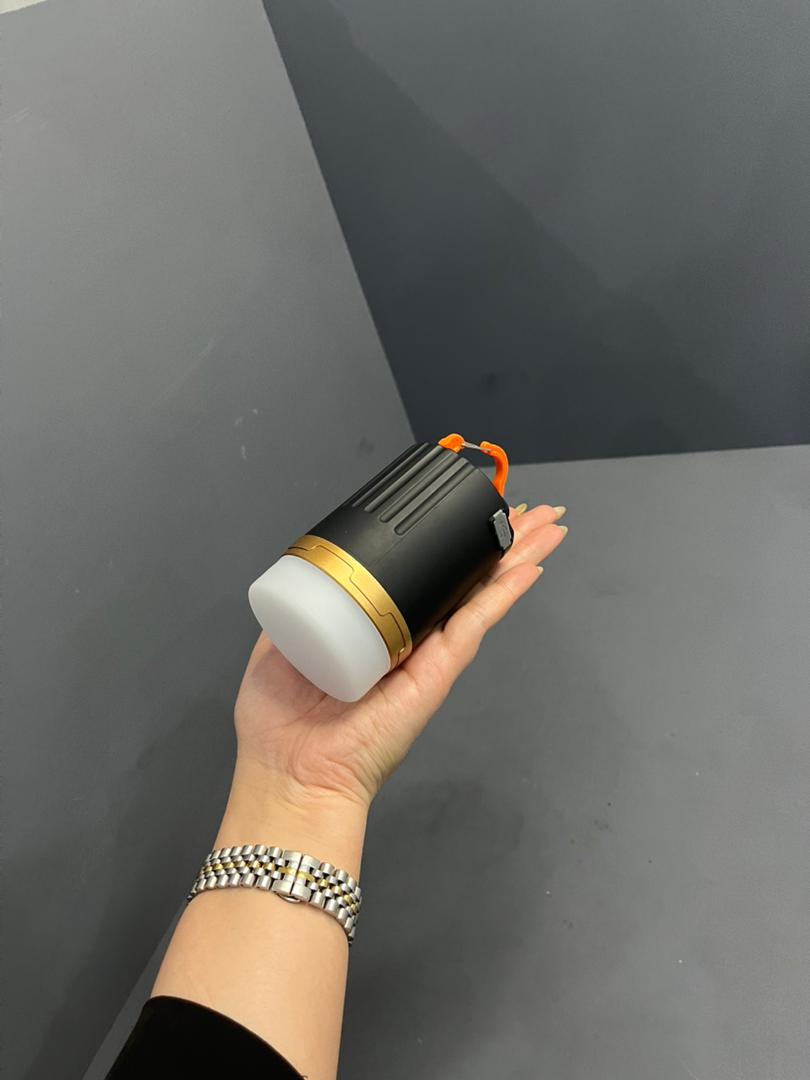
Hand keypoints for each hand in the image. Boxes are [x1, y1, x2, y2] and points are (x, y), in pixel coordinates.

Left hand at [231, 503, 567, 813]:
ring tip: (548, 524)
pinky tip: (529, 568)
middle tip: (531, 511)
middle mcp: (409, 638)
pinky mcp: (438, 673)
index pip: (419, 578)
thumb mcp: (279, 644)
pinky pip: (475, 624)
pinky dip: (504, 595)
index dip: (446, 544)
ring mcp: (428, 655)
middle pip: (463, 579)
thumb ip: (300, 611)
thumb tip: (312, 576)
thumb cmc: (277, 722)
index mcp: (374, 630)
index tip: (466, 510)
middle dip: (499, 544)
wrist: (291, 773)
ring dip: (516, 557)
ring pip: (480, 594)